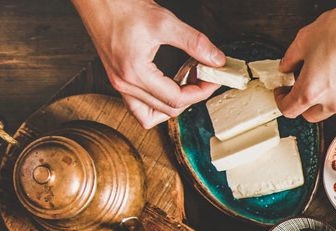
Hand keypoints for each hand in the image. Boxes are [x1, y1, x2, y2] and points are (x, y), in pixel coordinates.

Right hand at [71, 0, 223, 126]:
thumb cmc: (122, 6)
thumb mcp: (165, 22)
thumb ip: (194, 43)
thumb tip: (217, 60)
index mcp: (134, 73)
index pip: (176, 100)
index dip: (201, 92)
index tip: (213, 79)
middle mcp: (123, 83)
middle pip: (166, 110)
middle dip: (191, 97)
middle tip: (204, 78)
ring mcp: (118, 83)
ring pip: (150, 114)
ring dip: (172, 105)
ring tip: (187, 85)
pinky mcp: (118, 78)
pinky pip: (138, 105)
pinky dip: (156, 103)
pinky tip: (169, 85)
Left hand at [277, 0, 335, 121]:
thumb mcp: (304, 39)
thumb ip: (290, 58)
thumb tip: (287, 66)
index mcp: (311, 91)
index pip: (289, 110)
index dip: (280, 100)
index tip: (282, 91)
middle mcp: (332, 102)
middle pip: (311, 116)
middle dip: (303, 104)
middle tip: (300, 85)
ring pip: (331, 107)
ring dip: (324, 98)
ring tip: (324, 73)